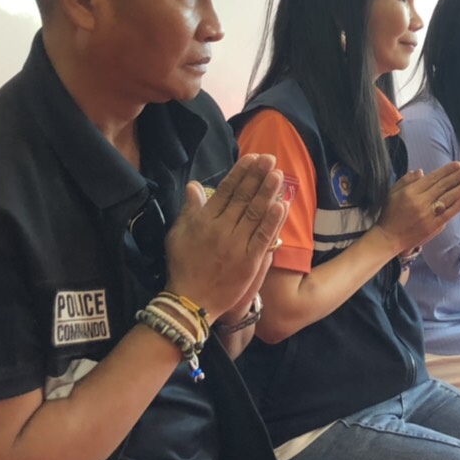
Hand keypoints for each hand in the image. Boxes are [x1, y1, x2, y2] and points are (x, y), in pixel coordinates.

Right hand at [165, 154, 288, 319]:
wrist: (189, 302)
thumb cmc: (182, 267)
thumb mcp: (178, 235)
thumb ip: (189, 210)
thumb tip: (194, 185)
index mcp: (204, 221)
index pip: (226, 191)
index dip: (240, 173)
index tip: (252, 158)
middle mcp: (221, 230)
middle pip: (243, 198)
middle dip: (257, 177)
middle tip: (271, 159)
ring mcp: (236, 246)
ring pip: (255, 214)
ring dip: (267, 193)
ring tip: (278, 174)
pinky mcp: (248, 262)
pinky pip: (263, 238)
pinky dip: (272, 222)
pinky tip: (281, 205)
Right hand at [375, 161, 459, 253]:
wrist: (388, 238)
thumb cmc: (390, 214)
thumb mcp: (392, 193)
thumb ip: (406, 180)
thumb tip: (421, 171)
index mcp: (411, 192)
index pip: (434, 178)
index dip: (448, 170)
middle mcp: (421, 202)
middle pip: (444, 186)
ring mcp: (428, 215)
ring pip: (448, 198)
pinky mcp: (432, 227)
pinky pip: (447, 215)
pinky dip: (457, 206)